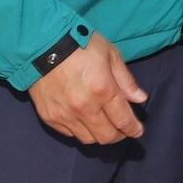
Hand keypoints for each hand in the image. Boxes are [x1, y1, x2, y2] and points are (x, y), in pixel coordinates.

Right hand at [27, 33, 147, 143]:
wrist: (42, 44)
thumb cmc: (81, 44)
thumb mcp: (110, 54)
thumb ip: (126, 80)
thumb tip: (140, 99)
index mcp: (103, 90)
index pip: (123, 120)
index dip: (133, 129)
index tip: (138, 131)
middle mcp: (84, 107)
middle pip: (106, 136)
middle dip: (119, 136)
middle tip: (123, 130)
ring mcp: (65, 115)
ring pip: (88, 139)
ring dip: (99, 135)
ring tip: (105, 126)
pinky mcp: (49, 117)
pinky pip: (69, 134)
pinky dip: (80, 131)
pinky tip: (85, 121)